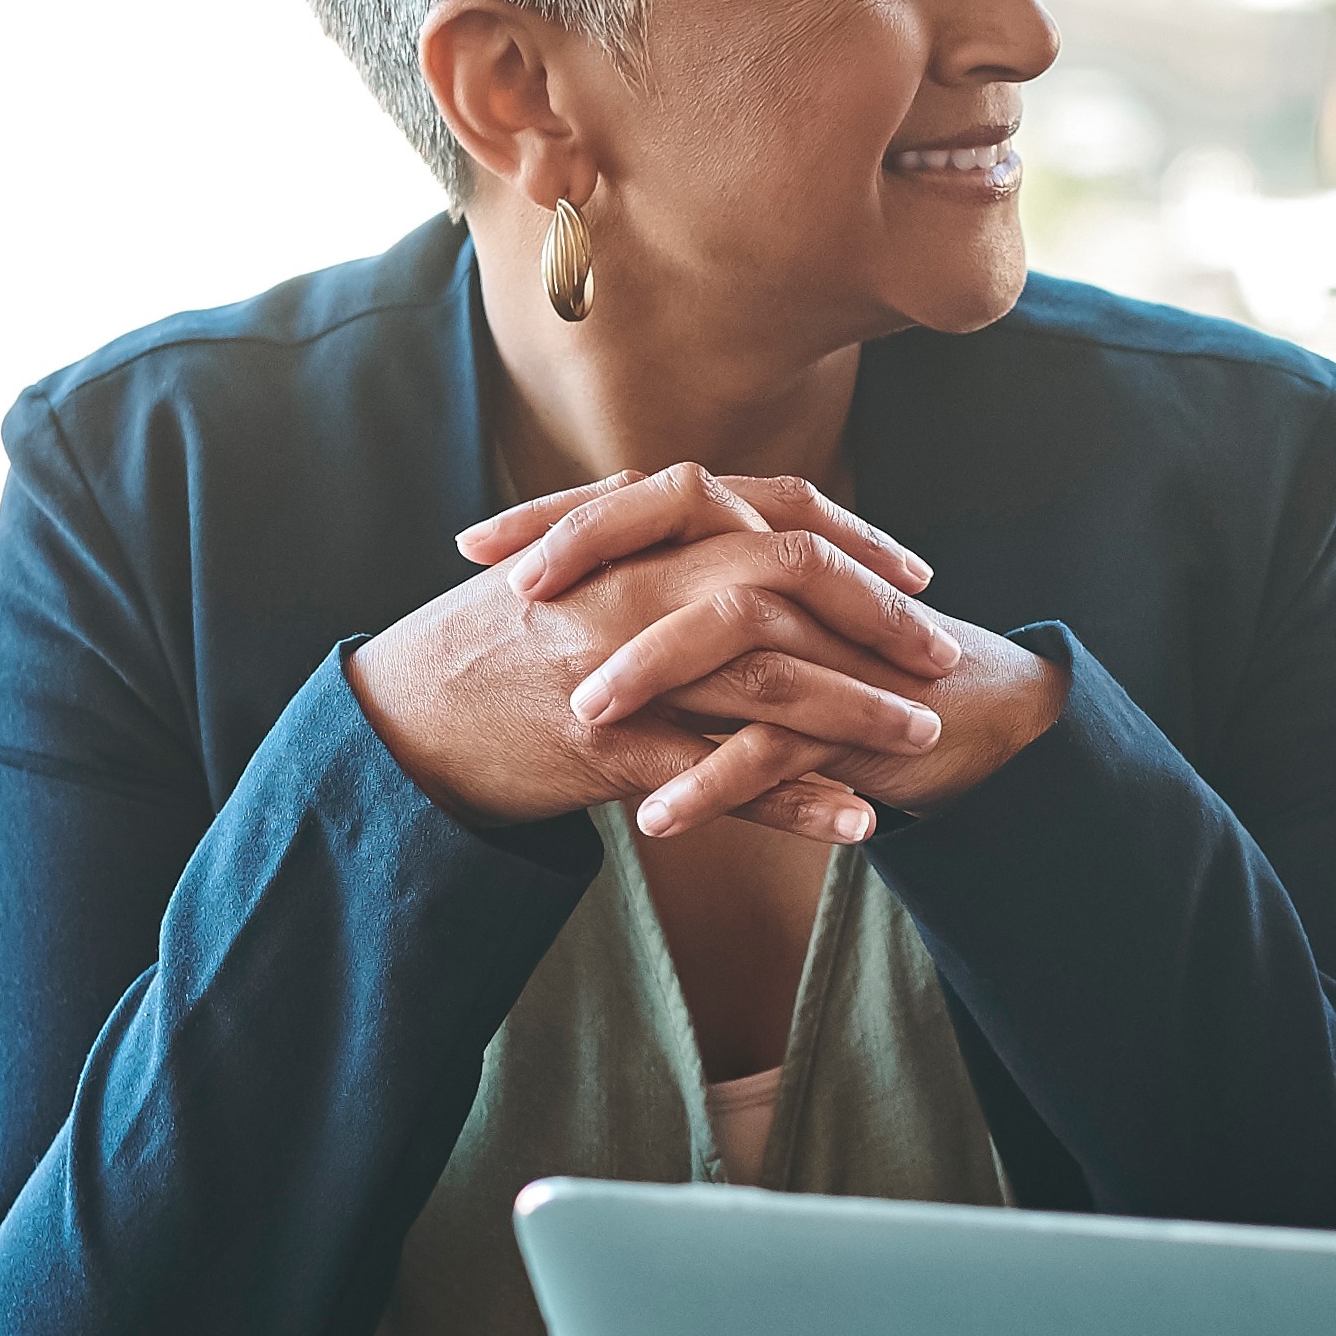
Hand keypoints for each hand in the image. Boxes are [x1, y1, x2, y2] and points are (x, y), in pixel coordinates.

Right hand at [358, 466, 961, 842]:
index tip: (912, 574)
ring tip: (921, 741)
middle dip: (876, 618)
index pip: (767, 511)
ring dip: (855, 710)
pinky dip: (792, 800)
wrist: (394, 717)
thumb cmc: (485, 648)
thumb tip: (739, 547)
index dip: (851, 540)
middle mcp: (632, 585)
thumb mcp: (571, 573)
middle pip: (785, 580)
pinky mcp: (603, 746)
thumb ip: (654, 553)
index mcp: (632, 535)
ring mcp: (617, 664)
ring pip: (764, 678)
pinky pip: (716, 774)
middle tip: (941, 654)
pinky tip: (855, 824)